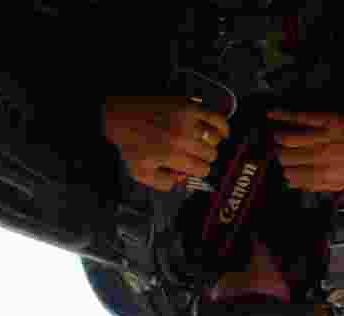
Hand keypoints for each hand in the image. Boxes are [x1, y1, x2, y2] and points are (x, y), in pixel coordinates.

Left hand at [103, 95, 229, 191]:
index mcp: (172, 155)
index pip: (201, 169)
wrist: (120, 113)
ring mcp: (187, 120)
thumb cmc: (130, 144)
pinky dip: (223, 126)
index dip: (199, 171)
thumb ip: (163, 183)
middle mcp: (182, 138)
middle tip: (196, 155)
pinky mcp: (189, 104)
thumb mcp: (141, 172)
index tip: (195, 168)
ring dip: (212, 143)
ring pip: (215, 138)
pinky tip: (223, 132)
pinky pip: (216, 116)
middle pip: (210, 155)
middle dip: (205, 158)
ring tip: (205, 143)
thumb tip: (182, 182)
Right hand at [269, 110, 343, 192]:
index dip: (286, 173)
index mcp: (326, 175)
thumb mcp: (342, 182)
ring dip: (280, 139)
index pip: (292, 177)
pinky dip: (282, 115)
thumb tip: (294, 185)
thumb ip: (318, 186)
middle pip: (287, 158)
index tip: (284, 170)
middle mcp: (323, 157)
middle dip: (281, 157)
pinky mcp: (327, 120)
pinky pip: (299, 118)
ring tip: (278, 138)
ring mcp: (324, 137)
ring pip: (288, 140)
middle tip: (281, 153)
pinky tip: (271, 114)